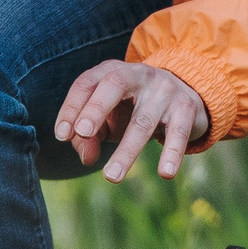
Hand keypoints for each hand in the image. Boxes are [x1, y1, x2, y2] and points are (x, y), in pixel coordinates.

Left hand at [55, 60, 207, 180]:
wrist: (184, 94)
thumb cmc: (133, 109)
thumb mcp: (108, 119)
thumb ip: (89, 136)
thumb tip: (86, 158)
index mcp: (111, 72)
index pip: (86, 84)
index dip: (71, 108)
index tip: (61, 136)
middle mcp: (138, 74)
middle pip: (114, 86)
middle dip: (96, 109)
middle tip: (82, 133)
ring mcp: (164, 89)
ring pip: (143, 120)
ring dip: (126, 151)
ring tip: (111, 177)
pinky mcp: (186, 107)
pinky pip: (178, 132)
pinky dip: (172, 153)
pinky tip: (165, 173)